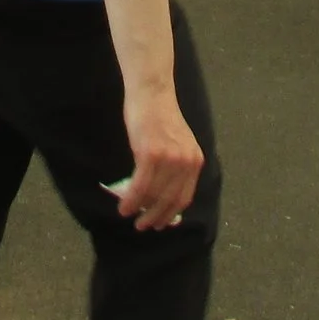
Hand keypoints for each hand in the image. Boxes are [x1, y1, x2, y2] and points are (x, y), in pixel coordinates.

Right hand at [114, 85, 203, 232]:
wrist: (152, 93)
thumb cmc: (159, 117)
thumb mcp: (175, 144)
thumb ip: (174, 167)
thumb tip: (160, 196)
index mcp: (194, 161)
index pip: (184, 197)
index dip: (170, 214)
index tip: (160, 224)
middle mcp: (186, 162)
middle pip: (170, 200)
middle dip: (155, 217)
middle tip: (143, 226)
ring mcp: (169, 158)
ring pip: (153, 195)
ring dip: (139, 210)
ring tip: (128, 215)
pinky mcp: (151, 154)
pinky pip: (140, 186)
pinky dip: (131, 199)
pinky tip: (124, 206)